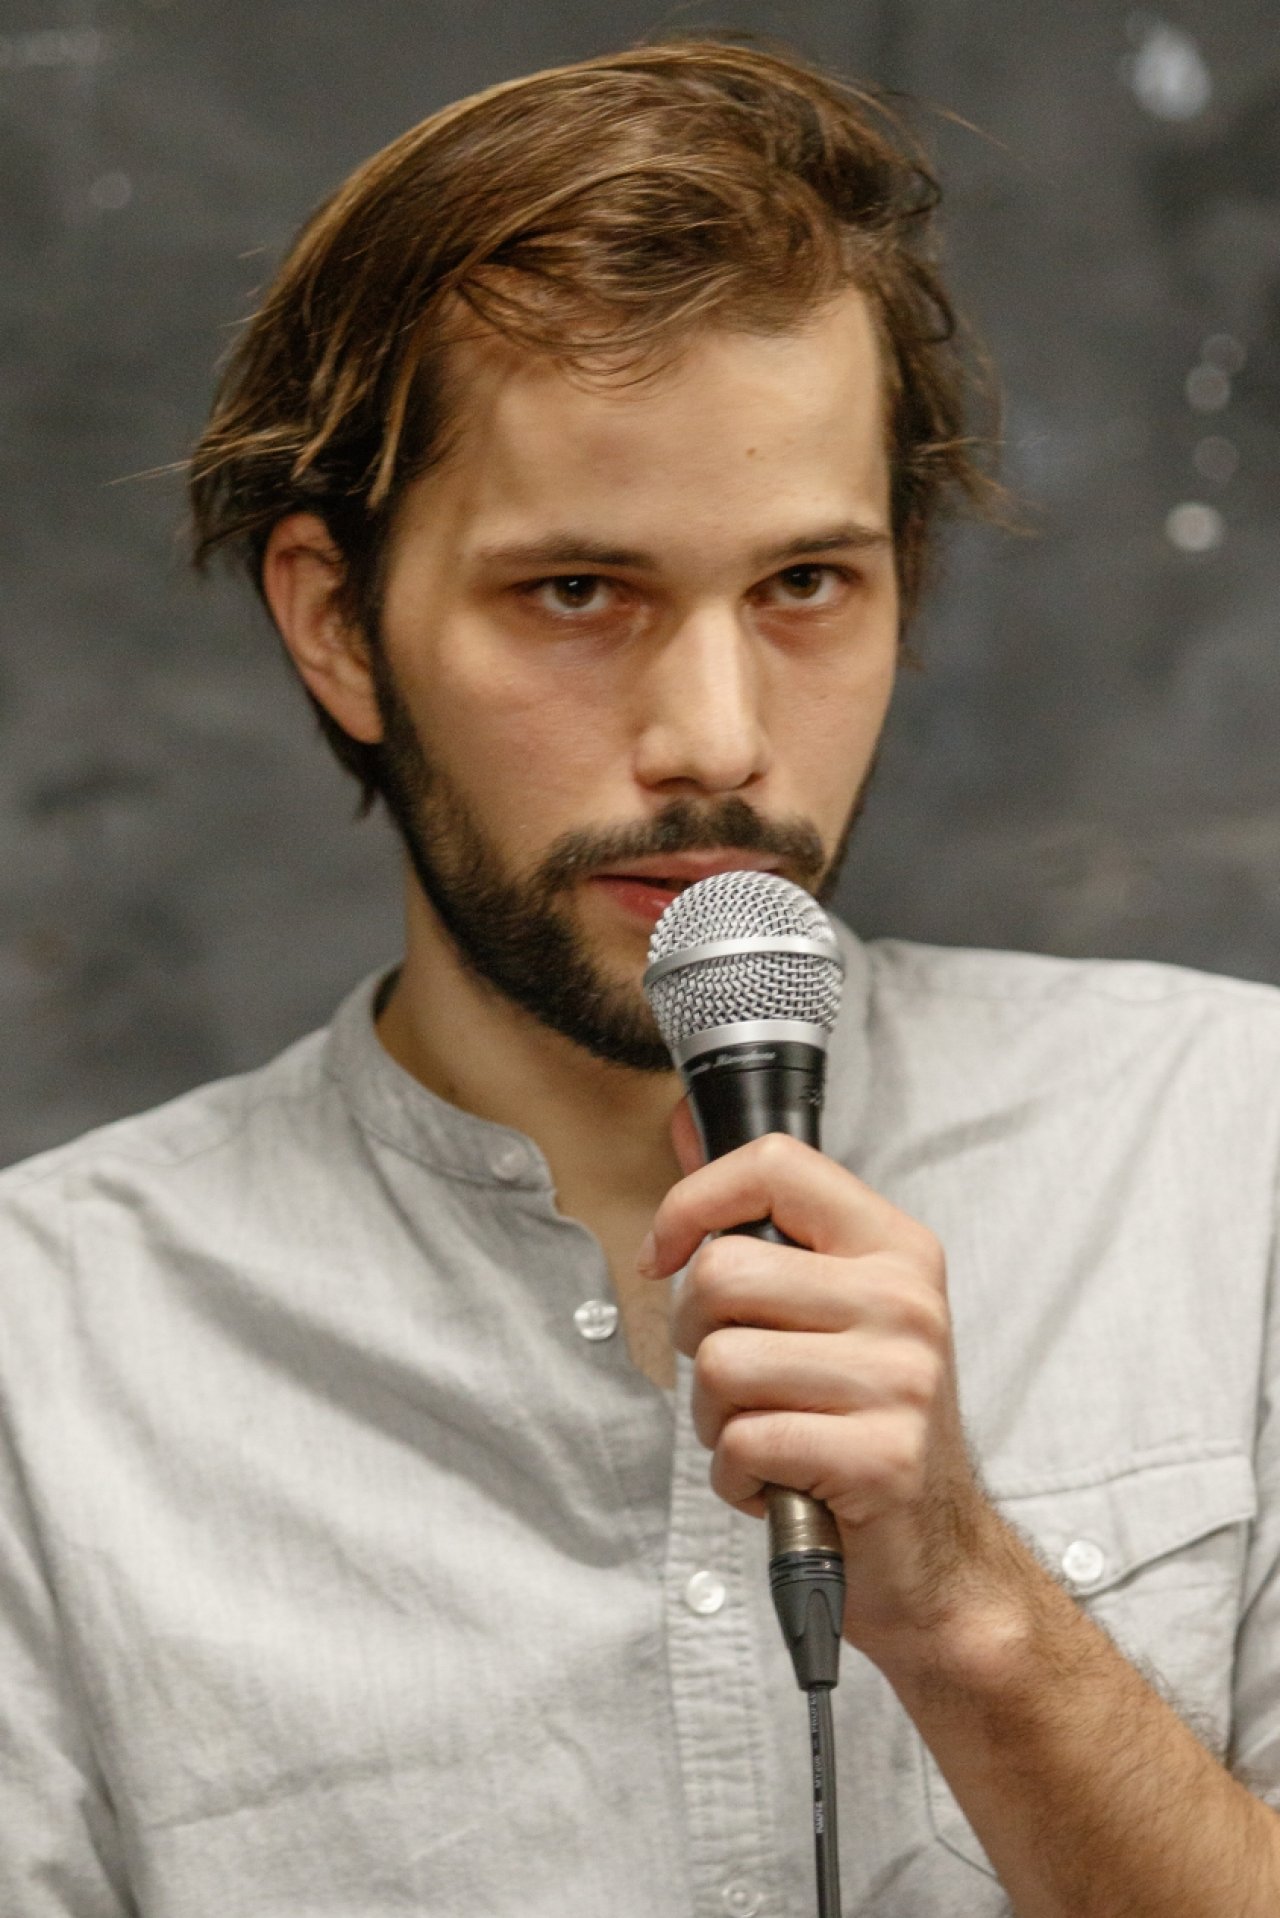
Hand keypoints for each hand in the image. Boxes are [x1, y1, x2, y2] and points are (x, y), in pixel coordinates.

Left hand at [640, 1112, 1022, 1662]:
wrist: (934, 1555)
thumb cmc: (863, 1423)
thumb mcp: (828, 1306)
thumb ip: (759, 1218)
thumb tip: (684, 1122)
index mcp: (893, 1247)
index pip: (776, 1165)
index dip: (694, 1201)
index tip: (668, 1253)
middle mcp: (904, 1300)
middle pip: (723, 1274)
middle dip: (696, 1339)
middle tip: (737, 1379)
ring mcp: (900, 1377)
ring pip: (720, 1364)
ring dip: (715, 1418)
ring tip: (764, 1432)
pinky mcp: (880, 1455)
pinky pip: (744, 1441)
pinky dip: (738, 1474)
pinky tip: (781, 1479)